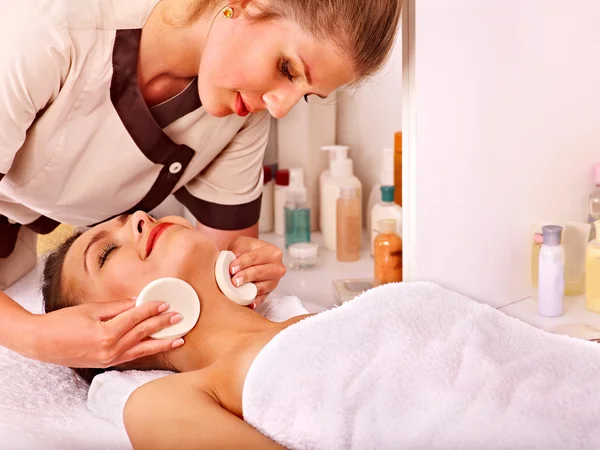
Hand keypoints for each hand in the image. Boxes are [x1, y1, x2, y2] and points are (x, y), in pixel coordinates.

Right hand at [32, 299, 184, 367]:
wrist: (40, 343)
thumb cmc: (61, 323)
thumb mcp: (91, 309)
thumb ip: (117, 307)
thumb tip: (138, 302)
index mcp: (106, 334)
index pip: (136, 318)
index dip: (152, 309)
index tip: (165, 304)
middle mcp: (110, 350)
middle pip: (143, 334)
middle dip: (163, 325)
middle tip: (179, 318)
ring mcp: (109, 359)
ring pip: (142, 350)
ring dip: (161, 344)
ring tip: (178, 339)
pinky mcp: (106, 364)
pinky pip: (131, 357)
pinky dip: (145, 351)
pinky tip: (156, 347)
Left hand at [227, 237, 285, 307]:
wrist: (250, 259)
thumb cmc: (246, 250)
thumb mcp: (241, 243)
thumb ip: (237, 250)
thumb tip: (230, 260)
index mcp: (272, 252)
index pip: (255, 257)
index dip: (242, 263)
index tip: (231, 268)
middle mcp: (277, 267)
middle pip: (260, 272)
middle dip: (246, 276)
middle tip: (234, 280)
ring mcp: (274, 282)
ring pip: (261, 286)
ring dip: (248, 289)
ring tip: (236, 290)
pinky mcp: (269, 293)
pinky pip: (262, 298)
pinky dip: (255, 301)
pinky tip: (249, 303)